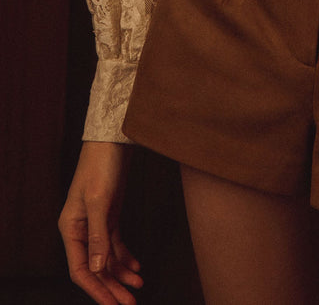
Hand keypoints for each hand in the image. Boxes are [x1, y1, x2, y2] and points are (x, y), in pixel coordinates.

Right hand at [58, 141, 142, 304]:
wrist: (113, 139)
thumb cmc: (102, 165)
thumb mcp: (100, 201)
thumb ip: (99, 235)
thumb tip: (98, 268)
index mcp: (71, 228)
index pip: (81, 269)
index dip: (97, 290)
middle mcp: (81, 229)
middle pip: (95, 267)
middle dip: (112, 287)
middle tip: (130, 303)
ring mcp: (96, 223)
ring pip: (106, 258)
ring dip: (121, 274)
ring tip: (138, 287)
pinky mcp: (110, 215)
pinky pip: (115, 244)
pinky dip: (125, 257)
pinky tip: (136, 267)